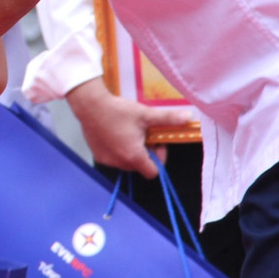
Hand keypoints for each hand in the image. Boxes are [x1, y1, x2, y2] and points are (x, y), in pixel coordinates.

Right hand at [65, 77, 193, 177]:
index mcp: (134, 156)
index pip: (154, 172)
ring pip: (126, 162)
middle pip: (140, 166)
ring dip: (130, 151)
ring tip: (127, 132)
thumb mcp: (145, 114)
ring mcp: (107, 161)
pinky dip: (117, 150)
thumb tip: (188, 117)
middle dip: (145, 152)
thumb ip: (168, 119)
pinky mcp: (97, 156)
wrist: (89, 105)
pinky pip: (113, 159)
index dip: (158, 158)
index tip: (154, 142)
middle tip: (141, 133)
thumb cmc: (118, 111)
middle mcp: (120, 163)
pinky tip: (114, 133)